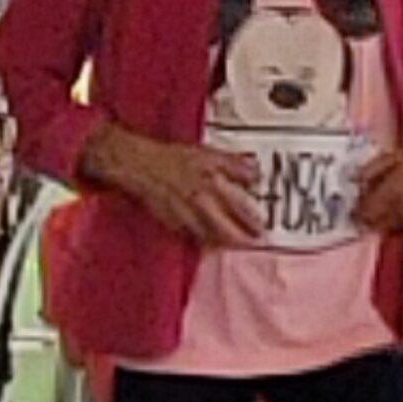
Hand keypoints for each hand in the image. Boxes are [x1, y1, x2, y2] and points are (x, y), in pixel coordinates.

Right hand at [84, 123, 262, 248]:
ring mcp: (185, 215)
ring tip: (233, 247)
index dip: (254, 220)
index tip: (264, 228)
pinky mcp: (172, 222)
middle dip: (242, 239)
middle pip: (226, 228)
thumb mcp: (208, 154)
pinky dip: (202, 240)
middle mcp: (200, 201)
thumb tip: (256, 173)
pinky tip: (208, 242)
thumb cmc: (172, 157)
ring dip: (223, 243)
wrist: (138, 165)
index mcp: (211, 183)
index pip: (239, 206)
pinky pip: (191, 235)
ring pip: (209, 236)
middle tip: (253, 244)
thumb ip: (234, 165)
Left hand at [356, 132, 402, 234]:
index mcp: (396, 191)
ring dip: (379, 219)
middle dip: (365, 217)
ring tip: (380, 204)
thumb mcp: (400, 154)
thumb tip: (355, 178)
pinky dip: (394, 220)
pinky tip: (396, 208)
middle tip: (361, 206)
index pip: (365, 211)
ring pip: (388, 227)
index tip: (352, 202)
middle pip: (374, 224)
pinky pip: (402, 226)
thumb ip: (375, 168)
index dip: (356, 209)